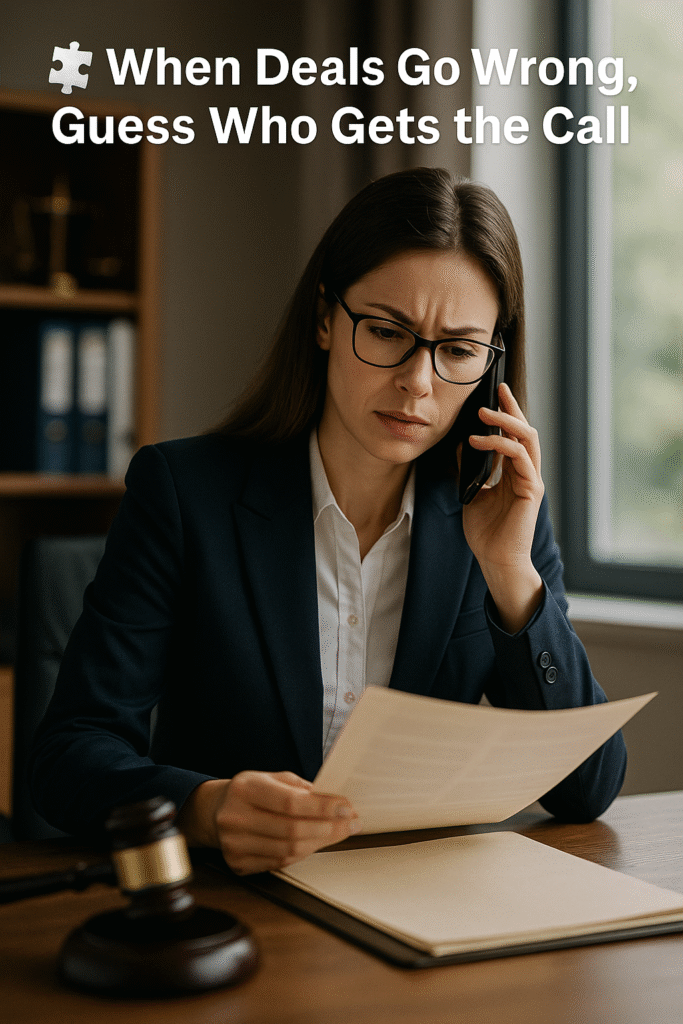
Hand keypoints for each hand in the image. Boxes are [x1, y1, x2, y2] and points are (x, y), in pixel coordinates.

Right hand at [177, 770, 359, 874]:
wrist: (214, 811)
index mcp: (245, 789)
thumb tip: (336, 803)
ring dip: (320, 842)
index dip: (323, 807)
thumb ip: (301, 788)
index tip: (347, 807)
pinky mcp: (238, 864)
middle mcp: (236, 818)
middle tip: (351, 823)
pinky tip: (315, 843)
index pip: (291, 803)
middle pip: (293, 830)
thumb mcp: (271, 778)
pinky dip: (302, 853)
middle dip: (329, 828)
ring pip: (289, 850)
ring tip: (338, 832)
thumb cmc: (250, 791)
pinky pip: (280, 863)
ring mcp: (234, 845)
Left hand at [461, 383, 544, 631]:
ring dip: (505, 422)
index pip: (514, 435)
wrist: (495, 559)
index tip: (495, 393)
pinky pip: (519, 458)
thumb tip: (462, 445)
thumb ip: (471, 470)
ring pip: (527, 439)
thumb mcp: (472, 493)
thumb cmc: (486, 532)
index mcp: (515, 473)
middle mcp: (526, 473)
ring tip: (483, 414)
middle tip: (496, 391)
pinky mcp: (531, 490)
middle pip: (525, 430)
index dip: (507, 413)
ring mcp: (531, 480)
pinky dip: (500, 445)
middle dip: (512, 408)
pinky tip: (478, 442)